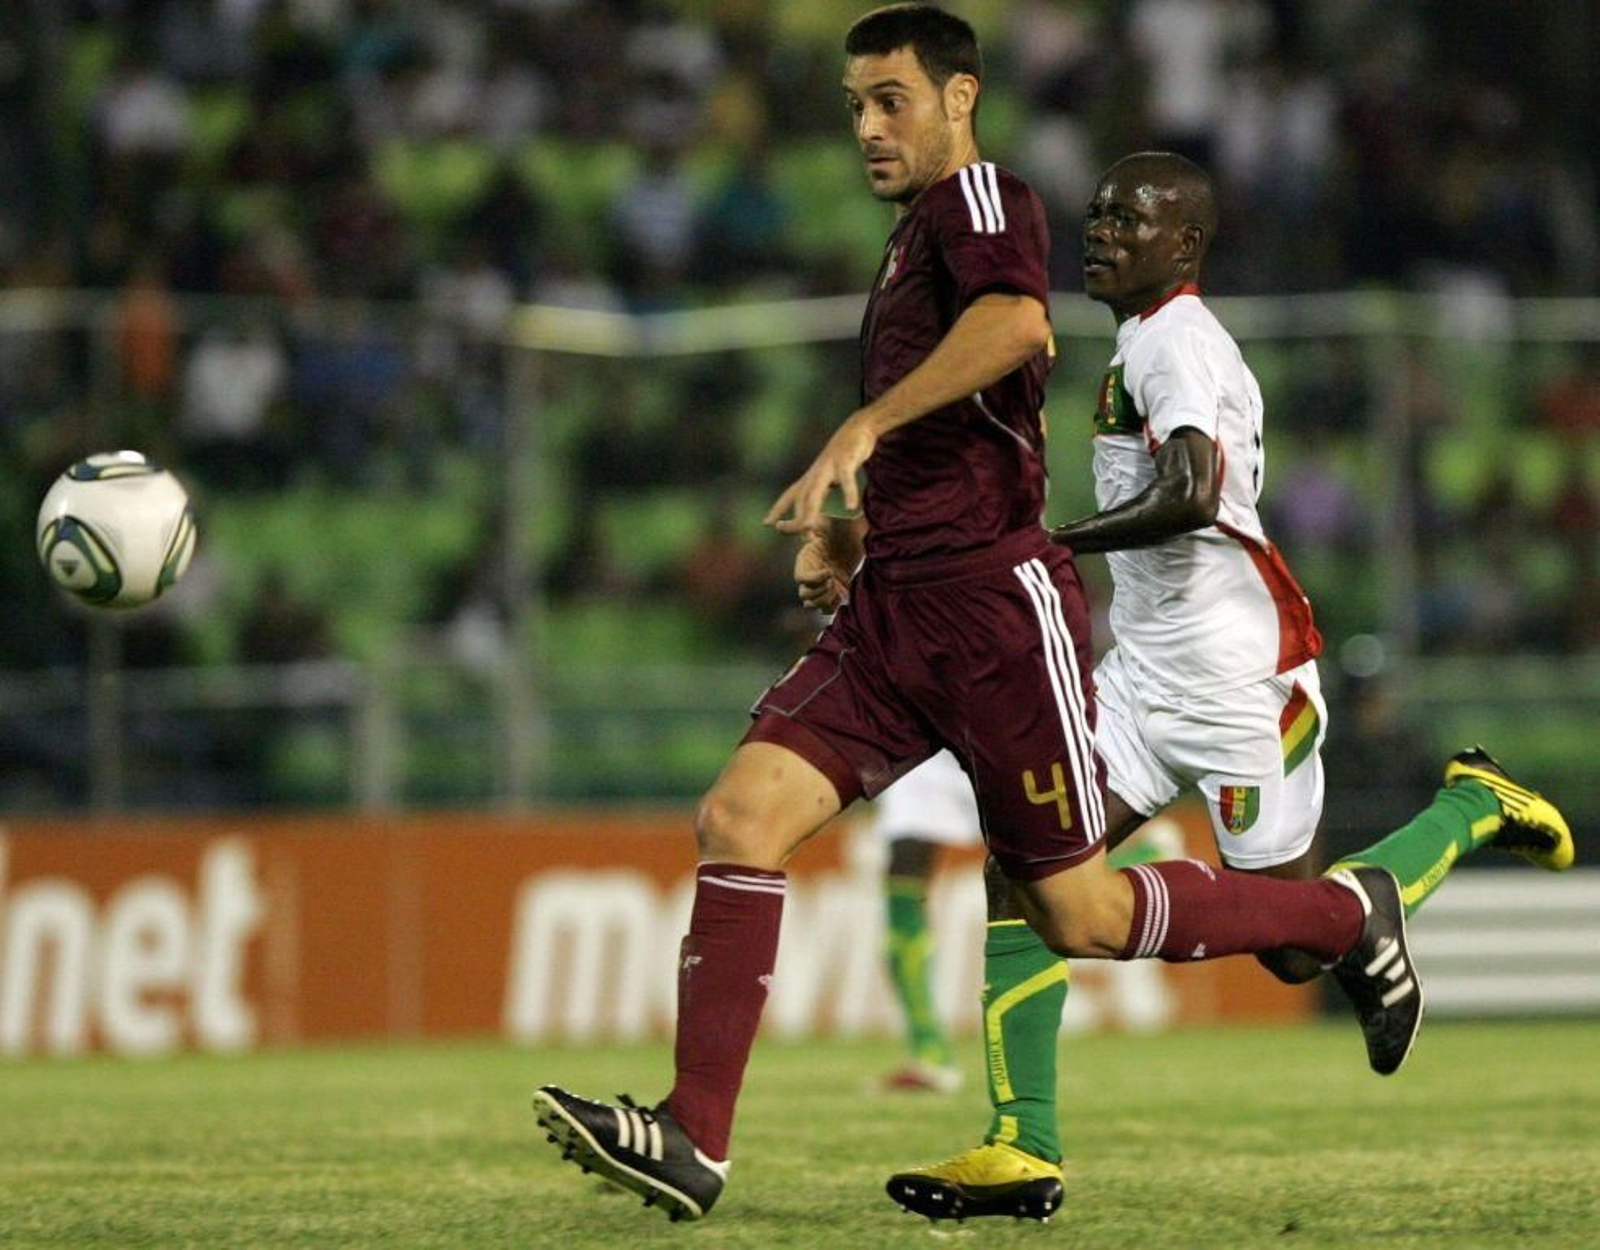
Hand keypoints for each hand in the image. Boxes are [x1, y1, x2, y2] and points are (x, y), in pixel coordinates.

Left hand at [764, 413, 877, 534]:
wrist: (857, 427)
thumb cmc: (842, 455)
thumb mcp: (827, 474)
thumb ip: (819, 492)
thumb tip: (814, 509)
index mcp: (811, 478)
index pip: (789, 496)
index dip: (778, 509)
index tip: (766, 523)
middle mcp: (815, 474)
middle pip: (801, 500)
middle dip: (794, 519)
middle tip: (790, 535)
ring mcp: (829, 467)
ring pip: (816, 493)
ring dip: (810, 511)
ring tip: (807, 528)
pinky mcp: (846, 461)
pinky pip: (847, 479)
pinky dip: (849, 493)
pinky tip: (851, 507)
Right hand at [794, 530, 850, 612]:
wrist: (857, 534)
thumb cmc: (842, 526)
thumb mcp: (827, 523)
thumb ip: (811, 526)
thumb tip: (781, 526)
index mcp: (805, 560)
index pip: (801, 578)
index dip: (813, 579)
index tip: (829, 572)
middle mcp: (810, 574)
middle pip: (804, 594)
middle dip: (819, 592)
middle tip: (833, 580)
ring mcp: (821, 585)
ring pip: (813, 604)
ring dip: (825, 600)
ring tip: (837, 589)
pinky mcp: (834, 591)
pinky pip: (827, 608)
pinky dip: (833, 605)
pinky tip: (842, 593)